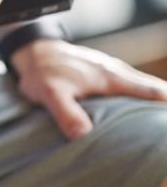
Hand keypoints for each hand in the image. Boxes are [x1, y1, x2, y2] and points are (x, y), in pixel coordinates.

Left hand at [11, 39, 166, 139]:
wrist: (32, 50)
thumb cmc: (41, 72)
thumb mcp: (49, 94)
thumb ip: (66, 113)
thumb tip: (84, 136)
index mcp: (110, 77)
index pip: (150, 91)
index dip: (165, 103)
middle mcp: (116, 70)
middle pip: (154, 87)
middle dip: (165, 102)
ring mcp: (111, 68)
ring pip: (144, 83)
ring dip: (157, 97)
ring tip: (161, 118)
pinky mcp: (104, 70)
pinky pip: (132, 82)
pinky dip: (143, 92)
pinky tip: (142, 106)